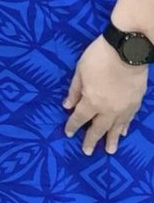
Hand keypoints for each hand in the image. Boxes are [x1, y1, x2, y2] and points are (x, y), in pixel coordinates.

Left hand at [63, 35, 147, 154]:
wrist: (128, 50)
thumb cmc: (99, 57)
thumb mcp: (80, 71)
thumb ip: (74, 90)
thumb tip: (67, 105)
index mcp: (92, 101)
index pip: (80, 118)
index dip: (73, 125)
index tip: (68, 133)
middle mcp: (108, 109)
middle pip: (98, 128)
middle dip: (92, 140)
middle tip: (87, 152)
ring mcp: (124, 108)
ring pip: (117, 128)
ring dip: (112, 140)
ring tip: (110, 151)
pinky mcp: (136, 103)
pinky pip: (129, 119)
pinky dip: (125, 127)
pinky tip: (124, 132)